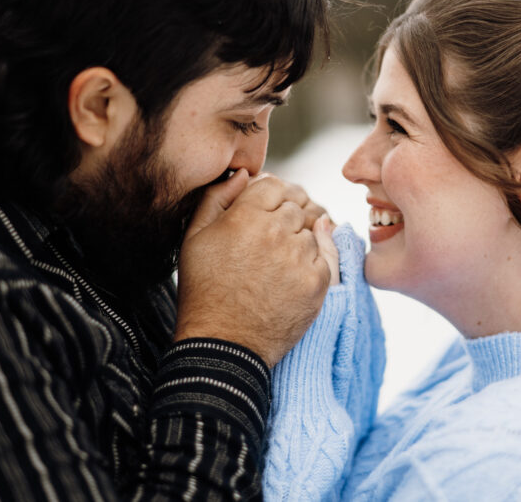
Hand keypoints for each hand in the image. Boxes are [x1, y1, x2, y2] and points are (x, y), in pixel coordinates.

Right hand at [175, 171, 335, 366]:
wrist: (223, 345)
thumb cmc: (204, 290)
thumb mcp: (194, 237)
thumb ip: (217, 197)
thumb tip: (243, 175)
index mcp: (245, 216)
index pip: (276, 184)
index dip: (274, 194)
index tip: (268, 209)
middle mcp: (276, 232)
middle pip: (297, 205)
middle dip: (288, 215)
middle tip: (274, 238)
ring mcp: (299, 257)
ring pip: (312, 229)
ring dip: (301, 238)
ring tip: (279, 261)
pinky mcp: (318, 282)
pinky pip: (326, 255)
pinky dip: (314, 260)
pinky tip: (292, 274)